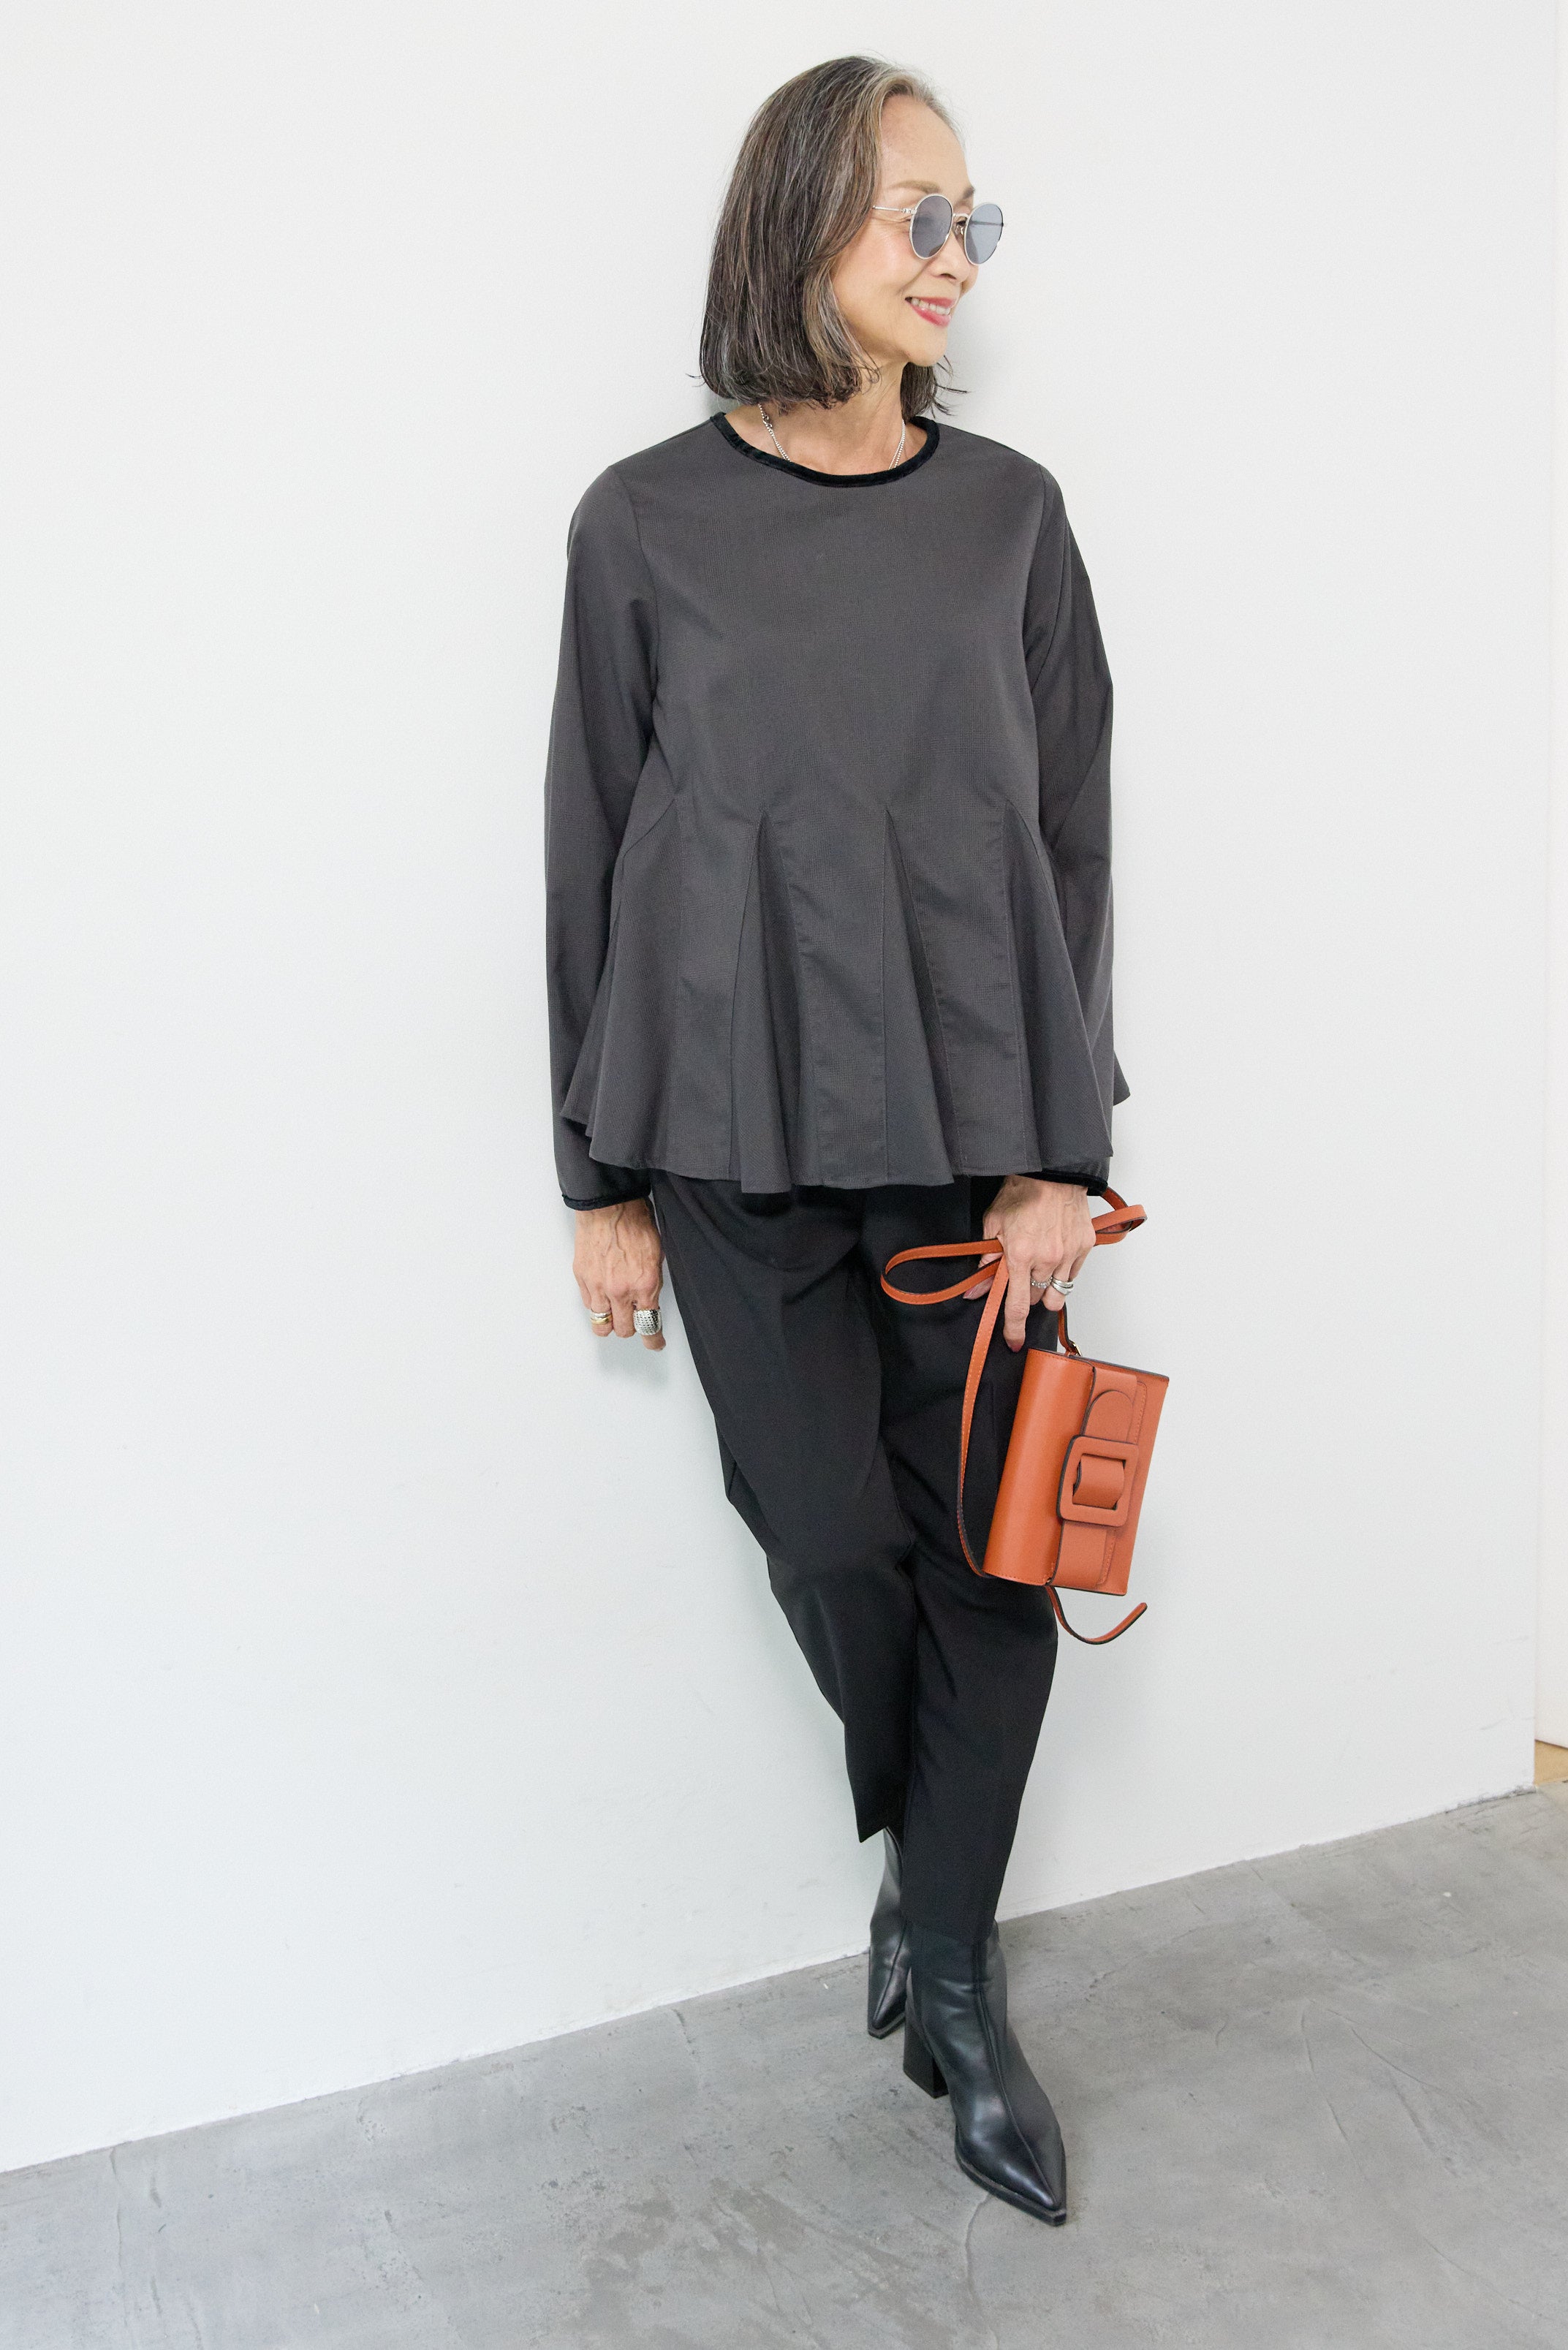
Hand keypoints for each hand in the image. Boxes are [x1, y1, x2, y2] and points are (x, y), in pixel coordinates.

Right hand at [573, 1197, 665, 1350]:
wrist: (609, 1205)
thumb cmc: (635, 1223)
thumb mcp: (657, 1256)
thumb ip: (652, 1284)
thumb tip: (648, 1301)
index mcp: (644, 1285)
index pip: (649, 1325)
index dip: (653, 1340)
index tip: (655, 1343)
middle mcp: (620, 1291)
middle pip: (624, 1330)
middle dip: (632, 1329)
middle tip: (635, 1321)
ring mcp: (598, 1286)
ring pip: (601, 1324)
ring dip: (610, 1322)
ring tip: (615, 1313)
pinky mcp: (582, 1279)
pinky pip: (589, 1306)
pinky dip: (597, 1306)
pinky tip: (603, 1298)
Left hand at [963, 1177, 1096, 1350]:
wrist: (1051, 1172)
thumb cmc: (1021, 1193)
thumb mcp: (993, 1225)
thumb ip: (987, 1261)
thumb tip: (977, 1289)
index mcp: (1020, 1256)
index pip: (1017, 1306)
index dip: (1014, 1328)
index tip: (1013, 1342)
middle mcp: (1047, 1260)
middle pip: (1038, 1300)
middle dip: (1029, 1296)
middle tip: (1023, 1278)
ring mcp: (1069, 1254)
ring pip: (1058, 1292)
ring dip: (1047, 1288)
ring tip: (1040, 1270)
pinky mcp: (1085, 1247)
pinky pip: (1074, 1275)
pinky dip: (1064, 1272)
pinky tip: (1055, 1255)